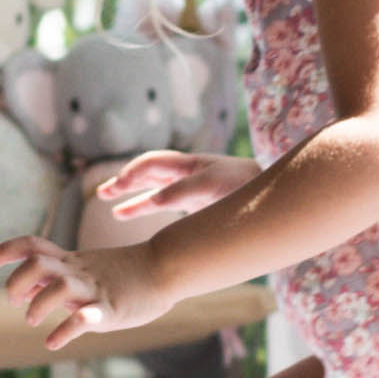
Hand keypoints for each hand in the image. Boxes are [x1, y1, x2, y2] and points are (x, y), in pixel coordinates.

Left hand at [0, 231, 170, 352]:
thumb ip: (54, 276)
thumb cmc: (125, 272)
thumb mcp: (84, 269)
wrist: (165, 268)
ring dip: (37, 305)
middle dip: (16, 282)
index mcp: (70, 261)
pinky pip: (85, 318)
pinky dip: (64, 330)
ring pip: (59, 287)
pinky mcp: (111, 309)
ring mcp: (94, 289)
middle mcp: (78, 271)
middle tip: (15, 302)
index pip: (31, 245)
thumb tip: (23, 284)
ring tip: (32, 321)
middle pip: (37, 264)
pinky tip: (52, 342)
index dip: (4, 251)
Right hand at [88, 151, 257, 222]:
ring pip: (151, 186)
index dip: (134, 174)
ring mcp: (189, 186)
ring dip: (128, 192)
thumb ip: (185, 191)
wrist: (274, 193)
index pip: (154, 163)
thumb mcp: (215, 186)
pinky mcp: (193, 202)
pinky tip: (122, 214)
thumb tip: (154, 200)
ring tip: (104, 198)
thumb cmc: (246, 186)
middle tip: (105, 192)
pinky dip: (140, 206)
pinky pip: (159, 201)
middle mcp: (187, 171)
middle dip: (126, 179)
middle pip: (148, 171)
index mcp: (191, 163)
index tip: (120, 188)